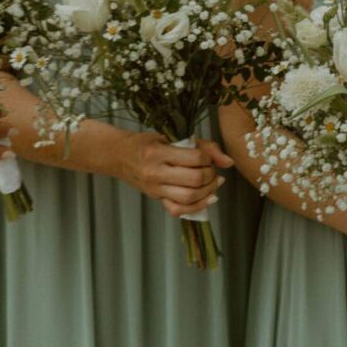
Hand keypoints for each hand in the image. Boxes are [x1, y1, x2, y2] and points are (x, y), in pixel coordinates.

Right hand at [115, 131, 229, 216]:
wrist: (118, 155)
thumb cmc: (146, 143)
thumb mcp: (172, 136)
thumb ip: (203, 146)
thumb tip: (229, 162)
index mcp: (158, 152)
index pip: (195, 159)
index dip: (208, 158)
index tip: (207, 156)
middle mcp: (155, 172)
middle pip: (195, 180)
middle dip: (211, 176)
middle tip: (211, 170)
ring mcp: (154, 188)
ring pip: (189, 198)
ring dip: (208, 192)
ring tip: (212, 183)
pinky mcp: (156, 198)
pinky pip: (179, 210)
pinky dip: (197, 207)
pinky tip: (207, 198)